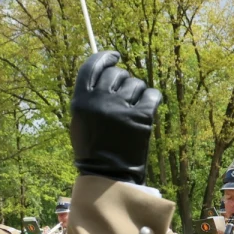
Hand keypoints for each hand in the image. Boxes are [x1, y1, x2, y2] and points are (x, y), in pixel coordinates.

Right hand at [69, 50, 161, 184]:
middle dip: (123, 81)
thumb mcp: (81, 121)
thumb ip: (90, 97)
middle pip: (117, 74)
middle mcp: (101, 101)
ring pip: (136, 84)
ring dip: (137, 93)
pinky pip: (152, 95)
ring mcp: (122, 108)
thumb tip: (106, 71)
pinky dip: (152, 99)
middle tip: (124, 96)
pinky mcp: (142, 117)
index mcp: (82, 100)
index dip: (105, 57)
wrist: (108, 177)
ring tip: (133, 110)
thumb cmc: (93, 149)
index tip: (115, 56)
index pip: (93, 66)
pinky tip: (148, 108)